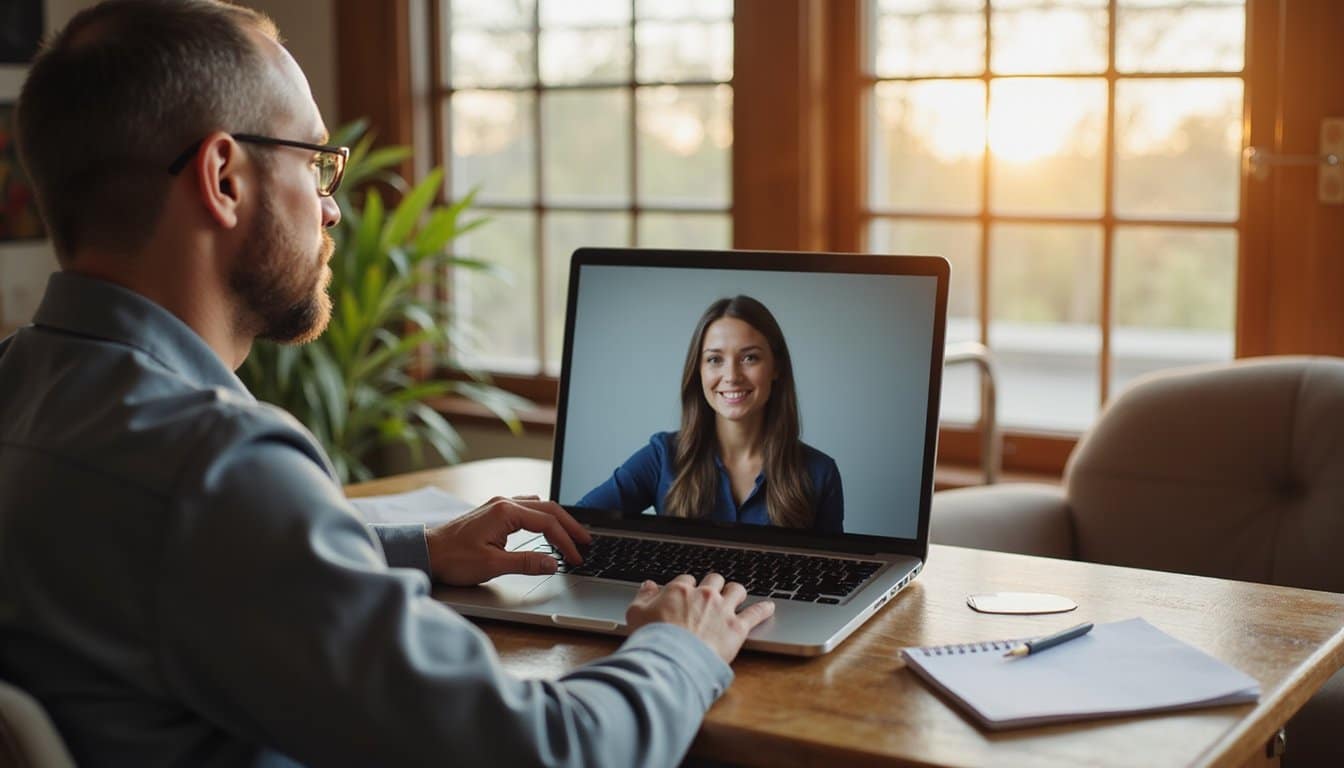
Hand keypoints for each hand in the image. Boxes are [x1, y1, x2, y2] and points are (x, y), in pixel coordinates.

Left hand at [425, 495, 590, 585]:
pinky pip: (527, 508)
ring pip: (539, 506)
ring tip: (572, 535)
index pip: (547, 523)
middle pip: (548, 509)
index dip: (565, 541)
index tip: (576, 558)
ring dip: (558, 520)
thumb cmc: (453, 559)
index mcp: (505, 512)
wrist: (426, 552)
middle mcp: (504, 503)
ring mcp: (499, 505)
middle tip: (586, 543)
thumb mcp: (491, 565)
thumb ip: (526, 562)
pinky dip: (543, 517)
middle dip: (569, 526)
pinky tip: (547, 527)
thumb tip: (553, 563)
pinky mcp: (494, 512)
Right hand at [625, 573, 775, 664]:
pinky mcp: (738, 627)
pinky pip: (756, 613)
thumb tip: (648, 585)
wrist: (673, 660)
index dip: (687, 587)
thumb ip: (642, 597)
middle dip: (713, 585)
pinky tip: (769, 607)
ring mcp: (723, 610)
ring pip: (736, 590)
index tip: (687, 594)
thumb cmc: (653, 640)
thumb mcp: (635, 615)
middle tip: (712, 593)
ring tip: (737, 595)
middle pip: (714, 580)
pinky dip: (764, 609)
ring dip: (736, 591)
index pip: (687, 580)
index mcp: (680, 590)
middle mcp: (704, 595)